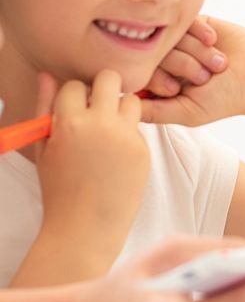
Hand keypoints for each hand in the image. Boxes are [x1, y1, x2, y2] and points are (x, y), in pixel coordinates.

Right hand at [25, 71, 149, 281]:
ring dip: (120, 107)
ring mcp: (126, 137)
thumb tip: (47, 75)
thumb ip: (45, 107)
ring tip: (107, 129)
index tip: (73, 109)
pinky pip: (137, 128)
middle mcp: (101, 124)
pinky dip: (128, 134)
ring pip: (131, 100)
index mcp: (69, 122)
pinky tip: (116, 156)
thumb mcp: (44, 148)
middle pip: (111, 78)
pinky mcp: (143, 150)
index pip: (76, 84)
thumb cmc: (59, 188)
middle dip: (103, 87)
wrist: (86, 226)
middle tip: (97, 104)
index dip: (74, 95)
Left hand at [141, 16, 244, 126]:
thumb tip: (117, 104)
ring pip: (169, 36)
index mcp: (164, 82)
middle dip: (180, 65)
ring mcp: (182, 40)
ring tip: (218, 64)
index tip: (177, 88)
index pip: (140, 73)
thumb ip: (152, 111)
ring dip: (195, 52)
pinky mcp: (197, 22)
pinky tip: (215, 44)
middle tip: (204, 77)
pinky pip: (183, 20)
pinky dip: (199, 34)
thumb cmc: (228, 99)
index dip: (157, 79)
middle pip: (153, 53)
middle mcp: (170, 60)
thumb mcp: (187, 113)